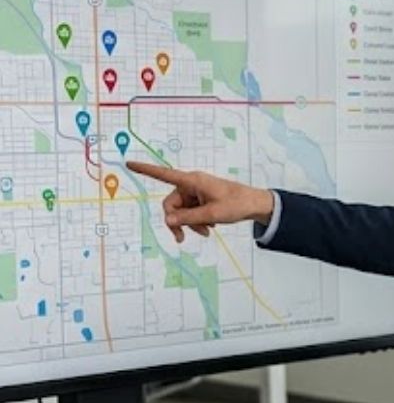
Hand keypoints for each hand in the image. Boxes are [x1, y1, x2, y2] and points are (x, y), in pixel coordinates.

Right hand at [127, 161, 274, 243]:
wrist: (255, 205)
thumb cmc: (236, 204)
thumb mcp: (212, 214)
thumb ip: (188, 218)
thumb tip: (168, 220)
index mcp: (192, 181)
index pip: (164, 174)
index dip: (146, 170)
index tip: (129, 163)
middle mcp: (191, 184)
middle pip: (171, 204)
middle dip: (177, 221)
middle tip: (182, 238)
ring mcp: (196, 193)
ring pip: (181, 211)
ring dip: (190, 224)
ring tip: (207, 231)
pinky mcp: (201, 200)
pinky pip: (190, 212)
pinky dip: (197, 221)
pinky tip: (210, 227)